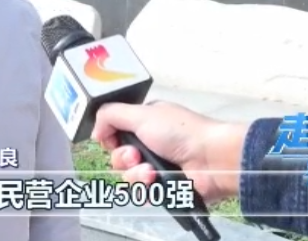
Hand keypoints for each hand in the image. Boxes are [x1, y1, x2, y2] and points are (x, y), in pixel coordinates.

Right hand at [91, 101, 248, 203]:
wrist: (211, 160)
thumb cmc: (181, 132)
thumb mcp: (141, 113)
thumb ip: (111, 115)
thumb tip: (96, 131)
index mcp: (145, 123)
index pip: (115, 134)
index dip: (111, 139)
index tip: (113, 140)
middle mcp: (150, 144)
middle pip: (118, 158)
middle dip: (123, 158)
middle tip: (136, 155)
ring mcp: (157, 167)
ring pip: (127, 178)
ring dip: (135, 174)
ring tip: (151, 172)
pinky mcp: (164, 188)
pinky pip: (141, 194)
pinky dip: (146, 189)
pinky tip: (156, 182)